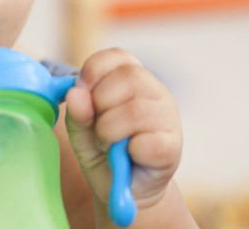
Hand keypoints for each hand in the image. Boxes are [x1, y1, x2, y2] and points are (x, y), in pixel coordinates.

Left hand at [65, 48, 182, 212]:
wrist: (125, 191)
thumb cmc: (105, 153)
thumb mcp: (82, 132)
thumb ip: (78, 114)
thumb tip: (75, 94)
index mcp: (134, 80)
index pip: (118, 56)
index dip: (94, 69)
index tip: (81, 90)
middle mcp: (156, 93)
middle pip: (130, 77)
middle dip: (101, 102)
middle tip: (96, 125)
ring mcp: (168, 119)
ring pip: (136, 110)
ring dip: (109, 131)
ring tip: (107, 144)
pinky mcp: (172, 148)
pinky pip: (147, 142)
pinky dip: (128, 151)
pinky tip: (127, 157)